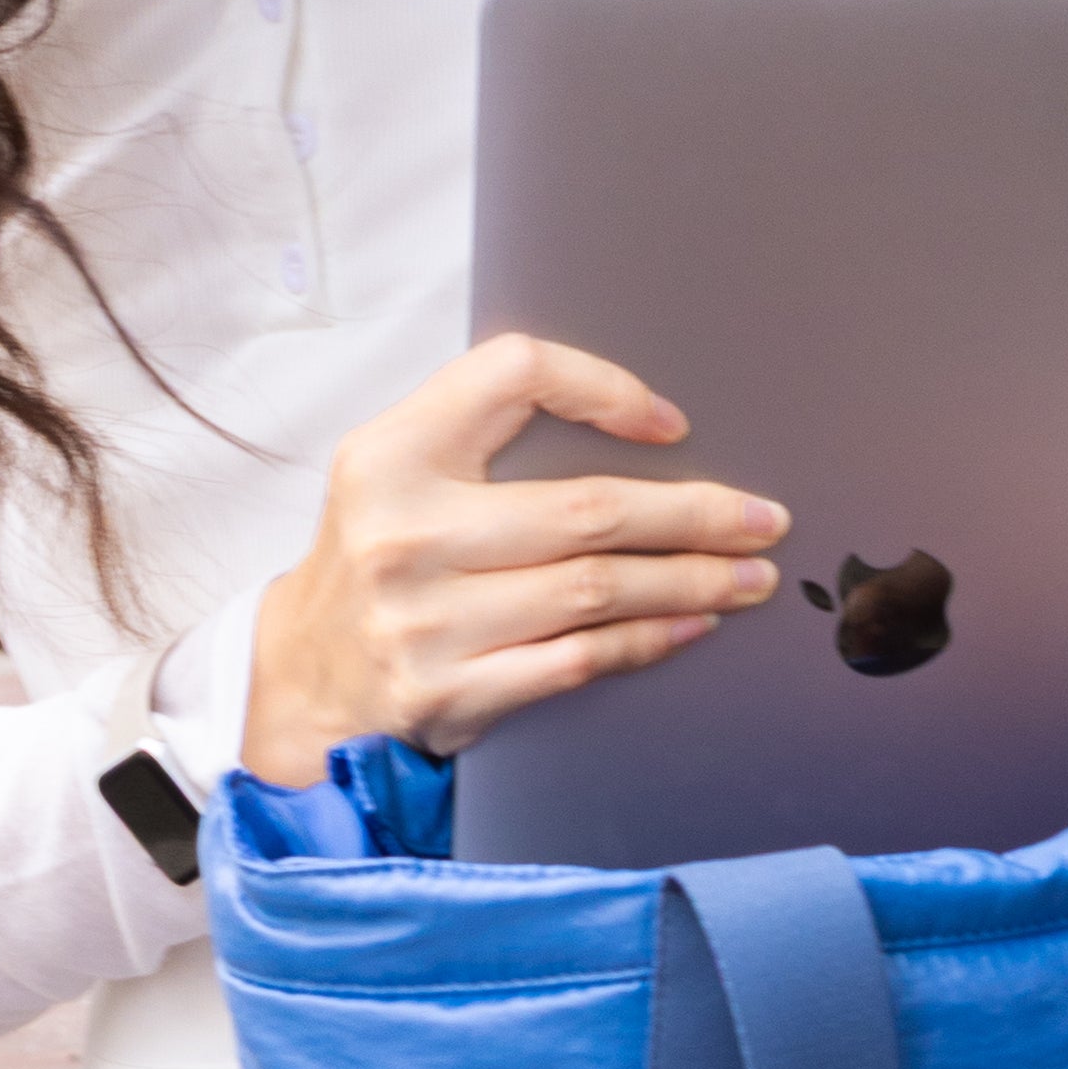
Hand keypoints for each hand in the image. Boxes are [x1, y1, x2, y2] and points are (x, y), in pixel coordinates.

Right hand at [244, 335, 787, 783]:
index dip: (605, 388)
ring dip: (690, 582)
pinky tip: (690, 624)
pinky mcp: (448, 693)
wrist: (304, 677)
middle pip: (586, 510)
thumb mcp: (395, 468)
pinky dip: (647, 641)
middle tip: (763, 520)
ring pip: (595, 591)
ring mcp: (425, 621)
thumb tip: (641, 425)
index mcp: (391, 454)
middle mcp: (403, 534)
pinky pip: (577, 660)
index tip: (672, 424)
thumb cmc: (377, 558)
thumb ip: (482, 430)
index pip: (515, 376)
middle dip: (697, 515)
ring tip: (749, 575)